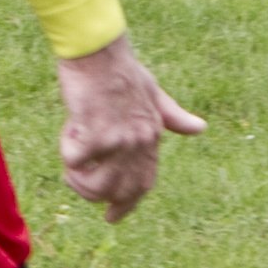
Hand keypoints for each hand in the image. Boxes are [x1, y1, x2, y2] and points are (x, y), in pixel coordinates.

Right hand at [56, 35, 204, 221]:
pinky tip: (67, 134)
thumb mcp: (153, 93)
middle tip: (75, 184)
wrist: (99, 51)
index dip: (127, 204)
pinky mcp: (95, 134)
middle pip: (120, 191)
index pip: (144, 183)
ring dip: (78, 181)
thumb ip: (171, 115)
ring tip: (68, 164)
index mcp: (152, 137)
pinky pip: (75, 161)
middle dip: (95, 196)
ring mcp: (119, 141)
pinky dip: (66, 152)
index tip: (112, 217)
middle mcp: (139, 145)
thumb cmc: (121, 68)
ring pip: (97, 185)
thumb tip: (200, 128)